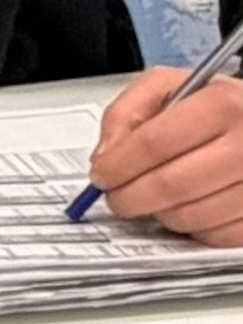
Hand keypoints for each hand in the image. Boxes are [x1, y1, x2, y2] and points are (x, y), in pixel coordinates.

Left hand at [88, 65, 242, 243]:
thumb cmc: (217, 104)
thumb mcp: (168, 86)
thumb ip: (127, 112)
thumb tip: (105, 156)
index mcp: (221, 105)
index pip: (154, 144)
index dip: (118, 165)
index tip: (101, 175)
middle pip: (171, 185)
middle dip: (129, 197)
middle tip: (116, 197)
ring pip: (191, 217)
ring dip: (159, 214)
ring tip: (152, 197)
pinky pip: (216, 237)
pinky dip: (190, 229)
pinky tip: (184, 207)